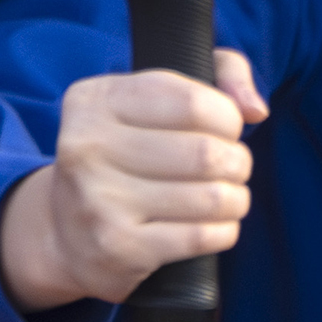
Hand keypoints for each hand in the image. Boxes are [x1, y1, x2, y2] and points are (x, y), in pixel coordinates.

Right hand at [0, 48, 265, 312]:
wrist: (66, 233)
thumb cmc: (126, 153)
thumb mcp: (154, 96)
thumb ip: (219, 73)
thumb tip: (255, 109)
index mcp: (95, 100)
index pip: (194, 103)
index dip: (228, 118)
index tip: (225, 130)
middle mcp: (87, 147)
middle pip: (206, 153)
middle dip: (237, 162)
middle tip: (232, 169)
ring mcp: (99, 200)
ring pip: (212, 197)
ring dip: (235, 199)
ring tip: (227, 197)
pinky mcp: (118, 247)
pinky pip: (202, 237)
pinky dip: (224, 231)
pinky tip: (214, 225)